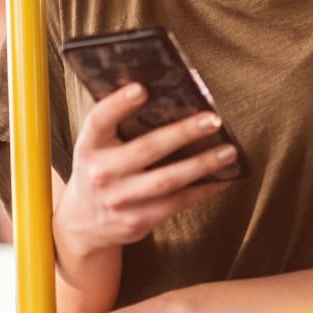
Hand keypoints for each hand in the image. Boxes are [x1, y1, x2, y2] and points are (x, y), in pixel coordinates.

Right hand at [54, 83, 236, 259]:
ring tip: (228, 151)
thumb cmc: (100, 172)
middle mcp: (101, 173)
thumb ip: (118, 126)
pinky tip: (222, 178)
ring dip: (202, 164)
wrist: (84, 225)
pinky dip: (202, 190)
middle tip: (213, 120)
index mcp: (89, 147)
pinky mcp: (137, 221)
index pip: (99, 120)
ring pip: (168, 180)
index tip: (143, 88)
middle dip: (183, 133)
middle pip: (147, 149)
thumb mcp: (96, 148)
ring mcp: (120, 200)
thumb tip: (164, 95)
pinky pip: (176, 203)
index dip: (119, 103)